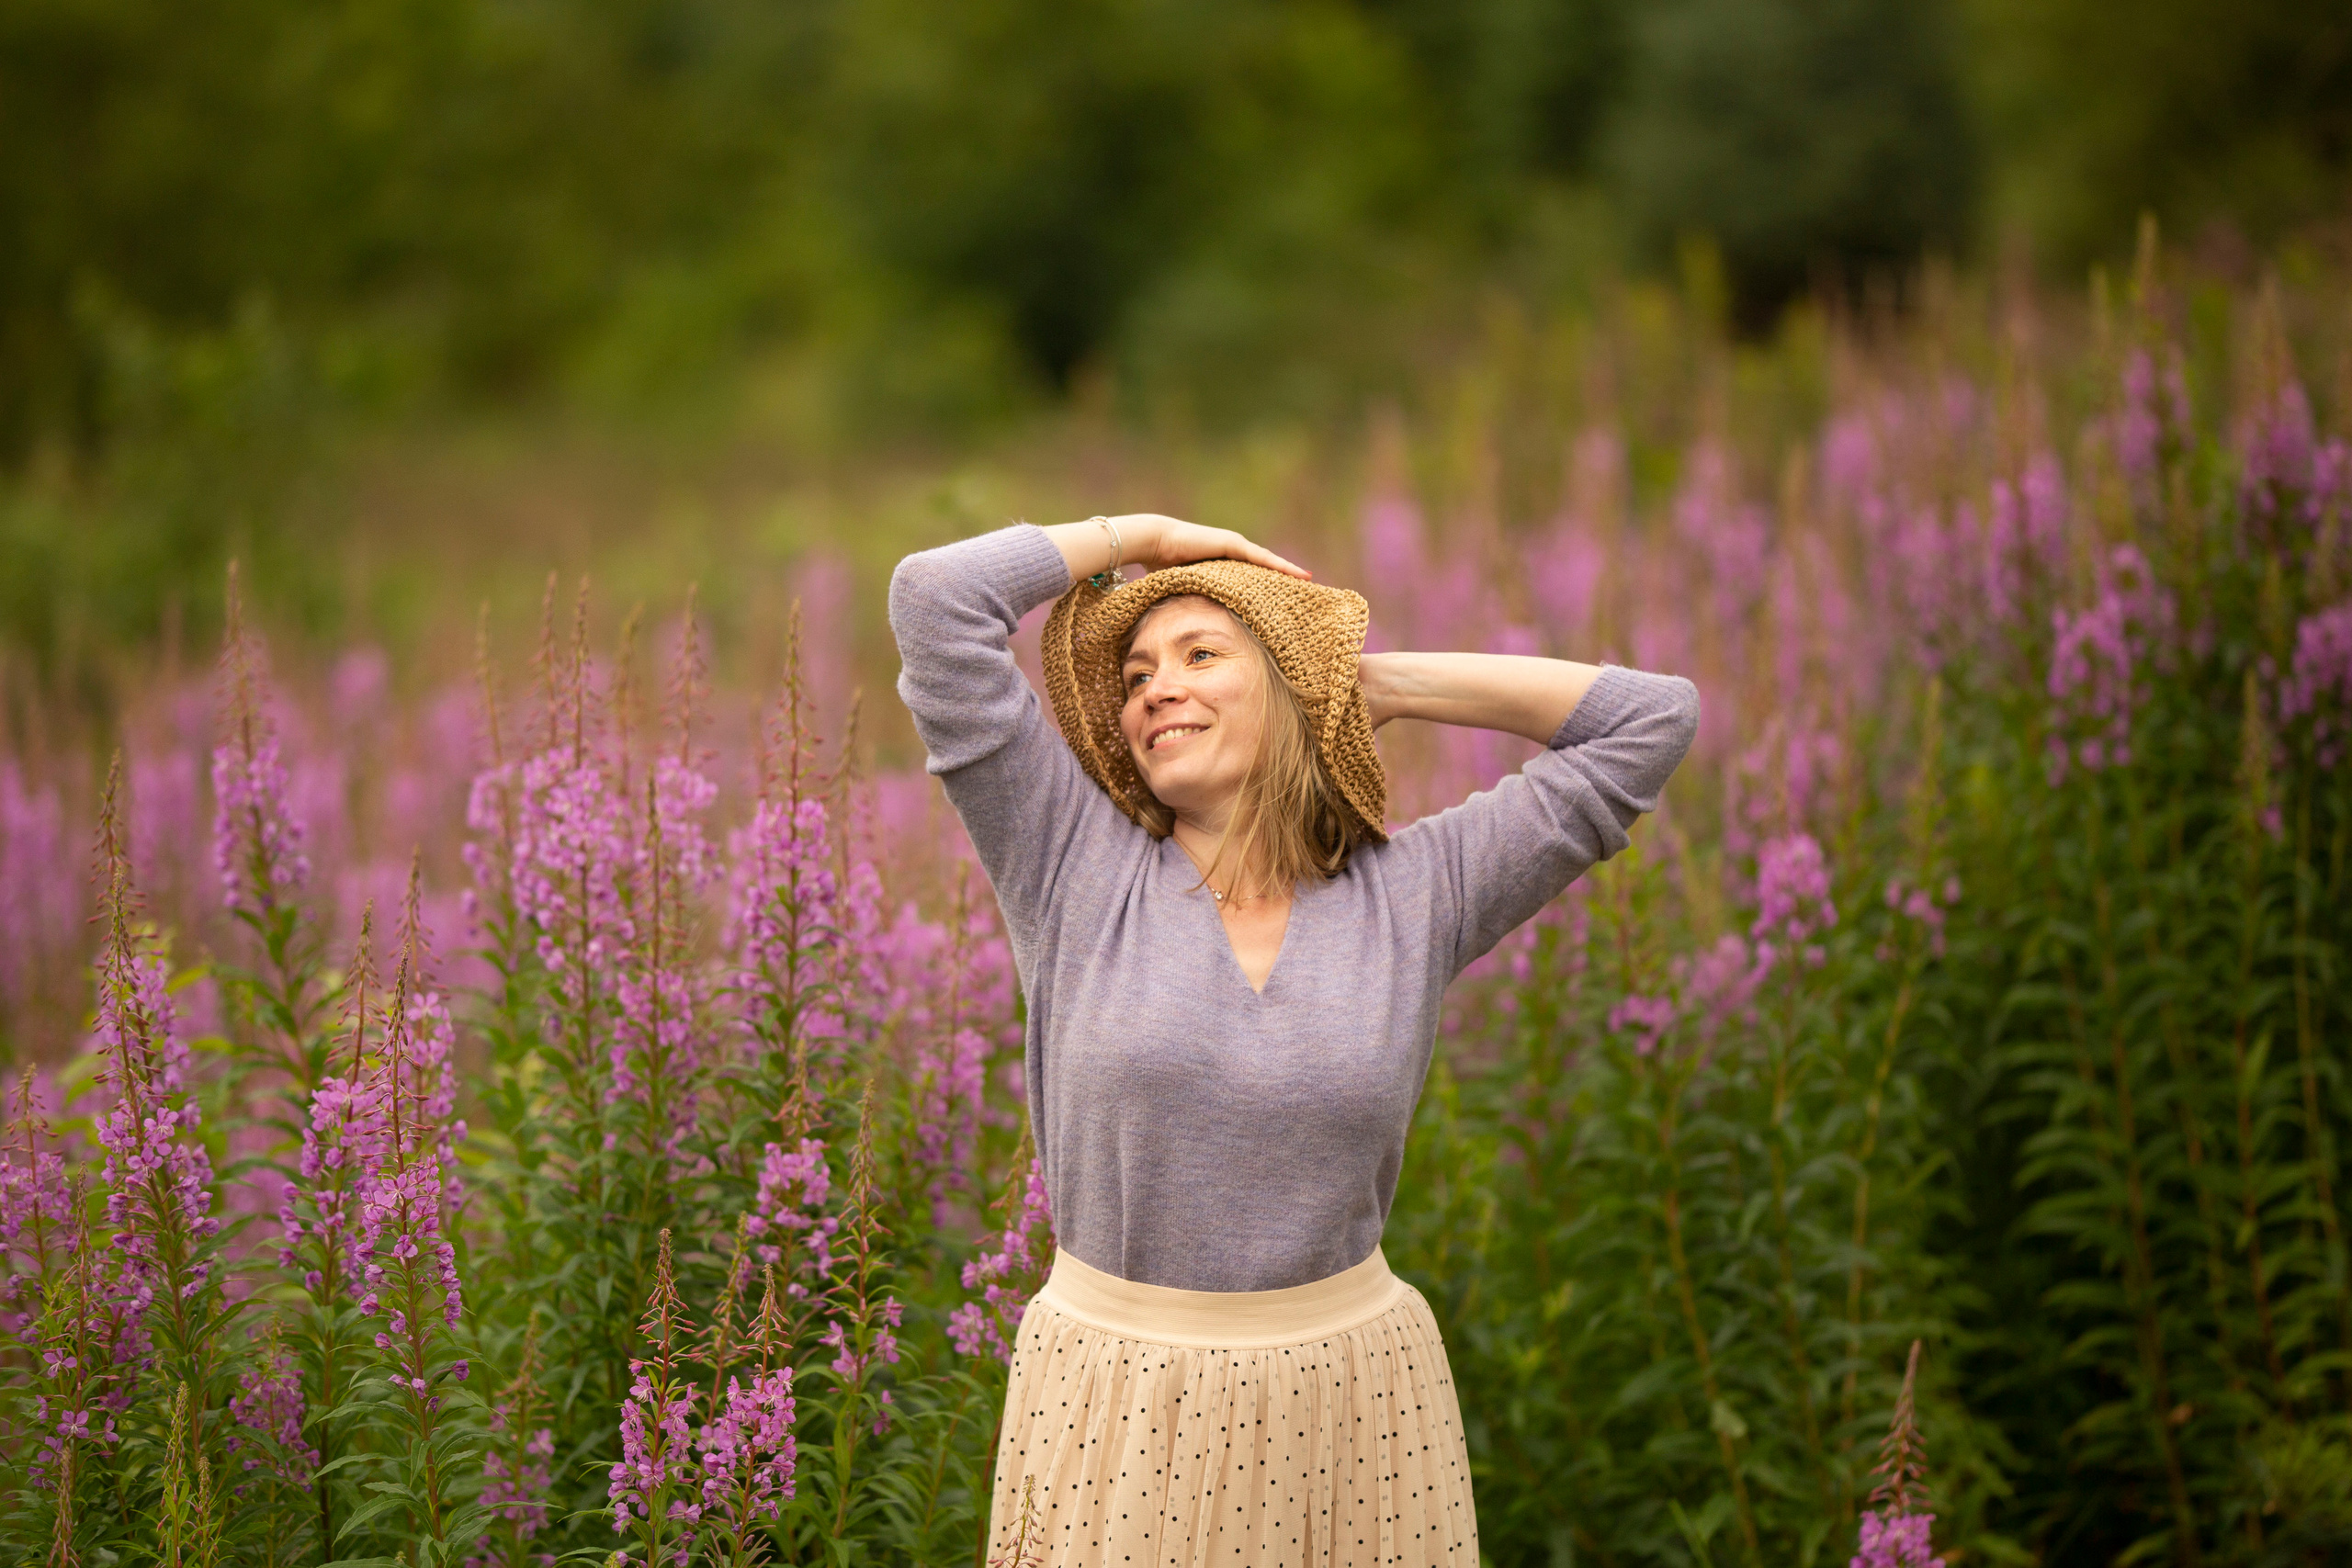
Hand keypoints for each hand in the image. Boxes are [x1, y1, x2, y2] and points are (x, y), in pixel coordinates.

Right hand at [1109, 515, 1311, 579]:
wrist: (1153, 543)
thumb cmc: (1160, 567)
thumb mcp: (1184, 588)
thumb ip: (1193, 599)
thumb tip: (1191, 625)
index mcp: (1220, 565)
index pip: (1249, 577)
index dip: (1267, 585)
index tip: (1283, 597)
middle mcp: (1230, 553)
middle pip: (1262, 568)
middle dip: (1282, 579)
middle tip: (1304, 591)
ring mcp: (1233, 546)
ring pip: (1267, 563)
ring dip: (1288, 572)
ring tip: (1309, 581)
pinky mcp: (1233, 543)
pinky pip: (1262, 558)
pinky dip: (1282, 565)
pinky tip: (1299, 574)